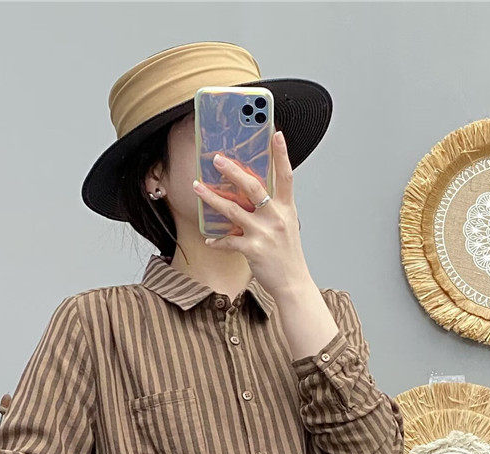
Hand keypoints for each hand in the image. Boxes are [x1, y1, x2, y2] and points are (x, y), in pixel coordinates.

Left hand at [192, 130, 311, 298]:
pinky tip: (209, 239)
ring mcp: (264, 233)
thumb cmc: (287, 254)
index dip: (282, 154)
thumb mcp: (286, 225)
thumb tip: (251, 194)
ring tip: (197, 187)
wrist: (292, 282)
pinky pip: (229, 241)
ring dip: (212, 198)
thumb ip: (272, 208)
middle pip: (253, 188)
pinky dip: (217, 241)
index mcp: (286, 208)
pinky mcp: (253, 250)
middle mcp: (276, 217)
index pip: (286, 176)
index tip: (276, 134)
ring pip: (233, 210)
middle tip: (217, 159)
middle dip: (233, 172)